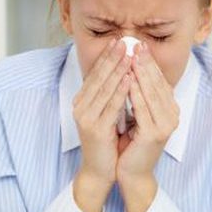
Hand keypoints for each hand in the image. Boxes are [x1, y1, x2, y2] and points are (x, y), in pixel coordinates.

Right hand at [70, 38, 133, 211]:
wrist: (100, 170)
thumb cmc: (107, 142)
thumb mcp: (107, 114)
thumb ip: (111, 95)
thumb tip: (124, 72)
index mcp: (83, 101)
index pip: (96, 73)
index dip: (107, 57)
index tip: (119, 41)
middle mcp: (81, 107)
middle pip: (98, 77)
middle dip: (112, 58)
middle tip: (124, 41)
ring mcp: (86, 117)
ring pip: (104, 88)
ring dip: (118, 69)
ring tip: (129, 54)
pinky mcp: (95, 128)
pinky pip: (111, 105)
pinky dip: (121, 90)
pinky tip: (130, 78)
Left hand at [117, 46, 179, 211]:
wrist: (132, 173)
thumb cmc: (131, 145)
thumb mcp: (137, 115)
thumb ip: (140, 96)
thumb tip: (132, 70)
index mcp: (169, 109)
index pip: (160, 80)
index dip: (149, 62)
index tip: (138, 45)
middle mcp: (172, 115)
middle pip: (158, 82)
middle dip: (146, 62)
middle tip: (136, 43)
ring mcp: (166, 124)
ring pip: (152, 92)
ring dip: (141, 72)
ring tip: (131, 56)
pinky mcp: (155, 133)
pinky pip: (144, 108)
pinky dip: (135, 92)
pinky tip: (127, 79)